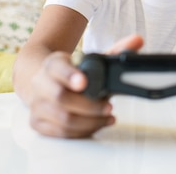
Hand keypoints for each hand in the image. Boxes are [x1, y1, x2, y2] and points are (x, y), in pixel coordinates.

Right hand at [27, 34, 144, 137]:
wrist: (44, 81)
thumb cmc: (73, 71)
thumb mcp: (90, 58)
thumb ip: (116, 50)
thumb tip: (138, 41)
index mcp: (53, 63)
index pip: (57, 68)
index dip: (70, 75)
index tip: (84, 82)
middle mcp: (40, 83)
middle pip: (60, 97)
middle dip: (88, 105)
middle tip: (108, 106)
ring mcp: (37, 105)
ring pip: (63, 119)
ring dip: (90, 121)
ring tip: (107, 116)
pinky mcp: (38, 123)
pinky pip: (62, 133)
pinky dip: (83, 131)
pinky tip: (97, 124)